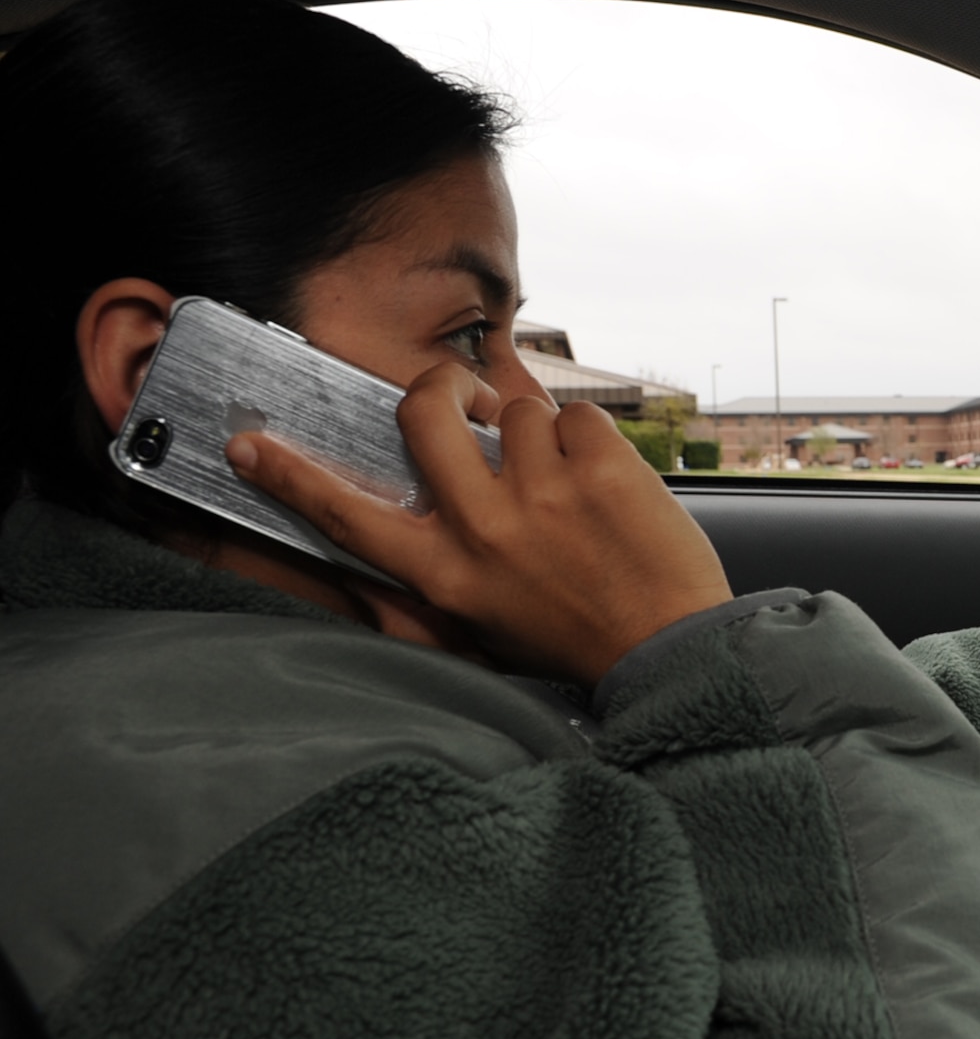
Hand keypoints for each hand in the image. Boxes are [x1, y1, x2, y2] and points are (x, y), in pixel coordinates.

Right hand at [225, 362, 732, 686]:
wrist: (672, 651)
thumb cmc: (577, 640)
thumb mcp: (480, 630)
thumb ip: (424, 587)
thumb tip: (375, 542)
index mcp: (445, 575)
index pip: (348, 516)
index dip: (292, 477)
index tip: (249, 444)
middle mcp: (485, 529)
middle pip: (424, 410)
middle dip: (438, 387)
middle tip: (464, 400)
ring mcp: (546, 494)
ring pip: (517, 408)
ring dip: (542, 437)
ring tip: (572, 491)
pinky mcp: (604, 469)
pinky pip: (578, 414)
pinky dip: (594, 441)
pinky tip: (610, 488)